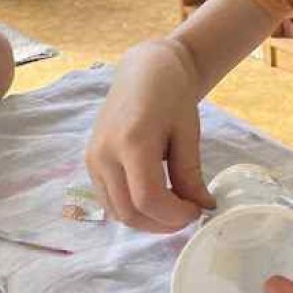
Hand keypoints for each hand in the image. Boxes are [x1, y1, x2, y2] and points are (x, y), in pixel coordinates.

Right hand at [85, 40, 214, 231]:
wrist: (146, 69)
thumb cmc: (172, 93)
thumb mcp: (188, 132)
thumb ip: (190, 174)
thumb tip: (202, 208)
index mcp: (131, 142)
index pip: (148, 199)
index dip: (175, 215)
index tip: (198, 210)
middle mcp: (104, 154)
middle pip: (129, 212)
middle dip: (162, 223)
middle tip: (188, 214)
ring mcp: (93, 159)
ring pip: (116, 212)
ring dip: (146, 220)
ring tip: (174, 207)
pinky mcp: (91, 161)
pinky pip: (109, 199)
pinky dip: (132, 207)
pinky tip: (156, 197)